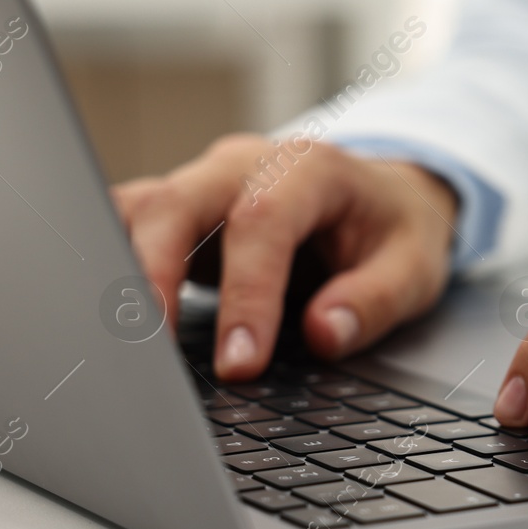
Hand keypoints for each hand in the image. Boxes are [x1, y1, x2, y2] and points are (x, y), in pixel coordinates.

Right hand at [111, 135, 458, 380]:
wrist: (383, 198)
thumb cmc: (393, 229)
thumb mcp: (415, 267)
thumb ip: (375, 300)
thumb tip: (324, 333)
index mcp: (309, 169)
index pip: (261, 220)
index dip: (247, 293)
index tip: (242, 362)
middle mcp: (245, 166)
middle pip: (175, 203)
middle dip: (152, 277)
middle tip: (150, 354)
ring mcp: (204, 185)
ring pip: (136, 211)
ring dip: (119, 272)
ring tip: (119, 343)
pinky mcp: (180, 215)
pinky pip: (128, 230)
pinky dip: (112, 270)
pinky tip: (111, 323)